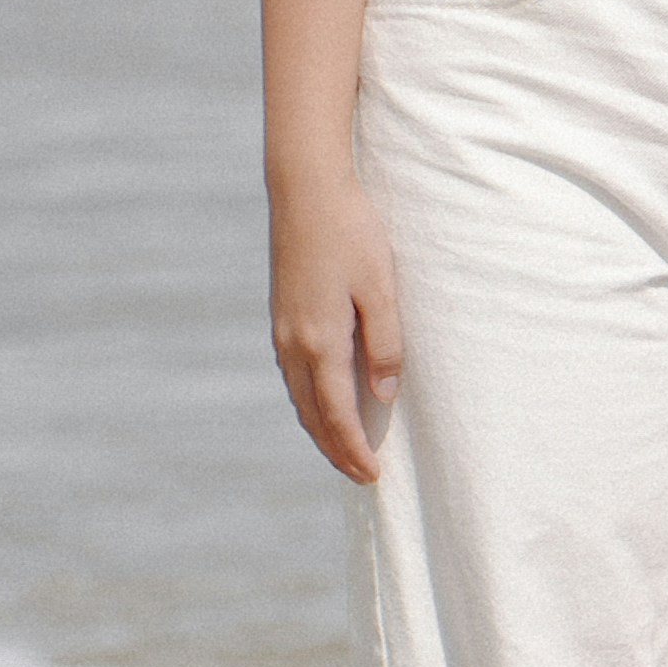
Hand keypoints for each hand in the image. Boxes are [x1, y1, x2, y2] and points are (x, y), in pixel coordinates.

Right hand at [271, 173, 405, 482]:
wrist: (304, 189)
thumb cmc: (351, 232)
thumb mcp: (381, 288)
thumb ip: (385, 344)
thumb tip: (383, 396)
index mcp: (319, 342)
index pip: (337, 414)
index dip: (355, 449)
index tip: (374, 477)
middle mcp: (293, 344)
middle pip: (312, 415)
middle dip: (337, 450)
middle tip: (362, 477)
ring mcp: (282, 330)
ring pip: (299, 397)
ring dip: (321, 428)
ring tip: (346, 449)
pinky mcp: (282, 317)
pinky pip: (294, 376)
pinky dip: (310, 401)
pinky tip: (325, 402)